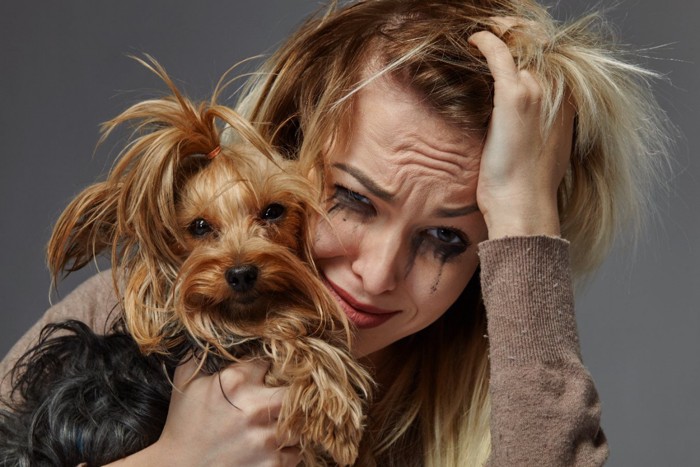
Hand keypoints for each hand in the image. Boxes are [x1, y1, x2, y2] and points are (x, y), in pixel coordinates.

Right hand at [107, 358, 299, 466]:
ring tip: (279, 422)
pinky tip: (273, 445)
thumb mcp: (186, 382)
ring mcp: (266, 439)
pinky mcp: (271, 465)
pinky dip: (289, 449)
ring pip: (302, 422)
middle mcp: (255, 408)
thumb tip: (213, 326)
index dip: (271, 366)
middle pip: (299, 389)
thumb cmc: (182, 425)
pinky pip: (297, 452)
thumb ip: (202, 352)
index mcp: (235, 382)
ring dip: (294, 422)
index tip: (268, 372)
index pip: (271, 361)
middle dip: (295, 391)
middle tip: (286, 395)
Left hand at [468, 30, 574, 238]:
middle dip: (512, 43)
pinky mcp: (514, 97)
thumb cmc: (526, 188)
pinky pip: (499, 54)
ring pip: (517, 50)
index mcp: (569, 106)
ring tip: (479, 41)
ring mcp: (538, 92)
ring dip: (497, 41)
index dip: (527, 52)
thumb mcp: (541, 153)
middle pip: (533, 52)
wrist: (523, 206)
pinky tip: (473, 40)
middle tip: (490, 39)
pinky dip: (486, 42)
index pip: (548, 64)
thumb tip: (523, 125)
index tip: (508, 50)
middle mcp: (558, 93)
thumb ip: (538, 129)